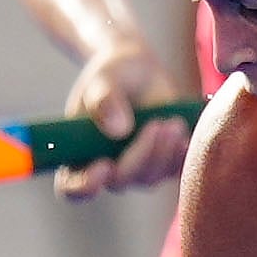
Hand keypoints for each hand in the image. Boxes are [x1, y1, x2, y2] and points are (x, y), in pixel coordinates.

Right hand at [59, 39, 192, 199]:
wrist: (140, 70)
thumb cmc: (113, 74)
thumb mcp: (105, 79)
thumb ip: (105, 100)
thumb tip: (118, 129)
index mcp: (78, 153)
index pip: (73, 186)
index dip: (86, 185)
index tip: (104, 165)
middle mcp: (106, 168)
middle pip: (120, 181)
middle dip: (141, 155)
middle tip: (157, 125)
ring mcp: (135, 169)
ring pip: (149, 178)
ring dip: (164, 153)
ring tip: (173, 122)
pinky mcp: (162, 164)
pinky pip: (173, 172)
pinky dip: (180, 156)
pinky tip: (183, 133)